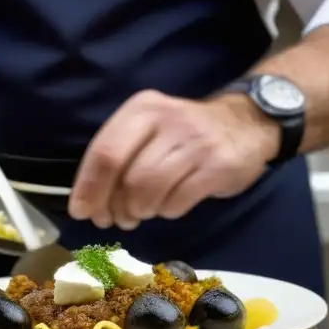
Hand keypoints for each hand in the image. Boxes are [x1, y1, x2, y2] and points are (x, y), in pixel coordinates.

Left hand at [68, 90, 279, 229]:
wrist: (246, 123)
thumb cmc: (185, 135)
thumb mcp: (150, 131)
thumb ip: (119, 159)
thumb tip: (90, 205)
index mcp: (142, 109)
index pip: (104, 151)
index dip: (89, 187)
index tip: (82, 212)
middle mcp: (167, 119)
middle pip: (126, 174)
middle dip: (115, 205)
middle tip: (117, 220)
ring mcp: (195, 141)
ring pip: (150, 189)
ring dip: (142, 209)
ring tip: (145, 211)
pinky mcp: (218, 164)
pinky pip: (178, 200)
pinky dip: (168, 210)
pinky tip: (171, 205)